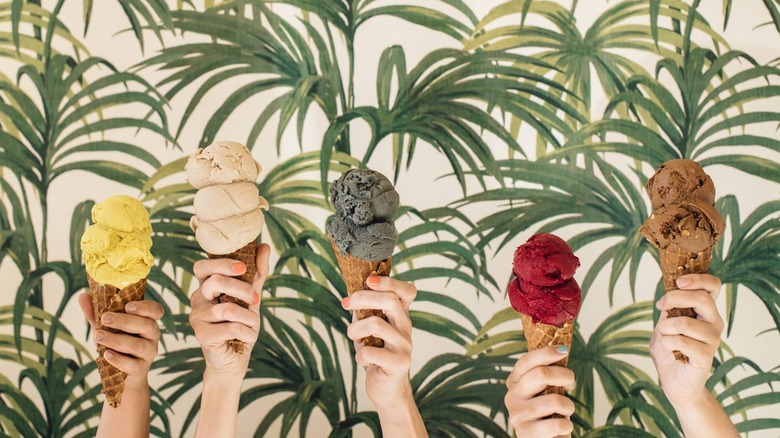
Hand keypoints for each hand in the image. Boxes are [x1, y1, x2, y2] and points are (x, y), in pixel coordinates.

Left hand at [78, 294, 163, 391]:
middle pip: (148, 325)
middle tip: (105, 318)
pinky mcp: (141, 369)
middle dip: (125, 321)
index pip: (156, 310)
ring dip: (117, 340)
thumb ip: (96, 313)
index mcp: (147, 321)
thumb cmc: (116, 345)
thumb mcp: (107, 328)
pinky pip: (133, 365)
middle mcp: (152, 336)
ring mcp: (149, 353)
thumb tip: (82, 296)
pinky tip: (106, 354)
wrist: (122, 375)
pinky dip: (118, 359)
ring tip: (99, 337)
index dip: (146, 307)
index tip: (128, 306)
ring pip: (139, 345)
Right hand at [189, 243, 270, 377]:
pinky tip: (246, 337)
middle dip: (241, 288)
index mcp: (206, 286)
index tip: (243, 267)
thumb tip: (264, 246)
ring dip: (248, 317)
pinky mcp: (201, 335)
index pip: (202, 266)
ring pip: (226, 309)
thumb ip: (257, 273)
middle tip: (256, 298)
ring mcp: (196, 317)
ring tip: (252, 324)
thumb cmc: (240, 325)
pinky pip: (230, 328)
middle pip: (214, 282)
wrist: (234, 358)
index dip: (222, 263)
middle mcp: (197, 299)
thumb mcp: (251, 297)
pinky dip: (246, 332)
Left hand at [342, 275, 415, 407]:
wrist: (386, 387)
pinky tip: (364, 360)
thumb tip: (350, 294)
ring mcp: (405, 345)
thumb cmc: (375, 353)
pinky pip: (370, 352)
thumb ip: (364, 311)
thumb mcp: (368, 328)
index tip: (369, 280)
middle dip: (362, 298)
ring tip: (354, 337)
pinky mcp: (400, 363)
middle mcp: (406, 326)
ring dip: (355, 329)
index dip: (389, 282)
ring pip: (376, 324)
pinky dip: (360, 355)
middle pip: (390, 301)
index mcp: (401, 315)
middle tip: (346, 304)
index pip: (407, 291)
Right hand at [505, 345, 574, 437]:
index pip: (526, 361)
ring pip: (554, 400)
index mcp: (514, 383)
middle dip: (564, 375)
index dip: (546, 353)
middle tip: (571, 383)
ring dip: (568, 406)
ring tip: (564, 413)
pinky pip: (558, 424)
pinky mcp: (527, 434)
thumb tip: (562, 348)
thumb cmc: (545, 415)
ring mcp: (518, 416)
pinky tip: (561, 428)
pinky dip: (567, 426)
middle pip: (541, 374)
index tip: (564, 350)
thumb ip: (546, 374)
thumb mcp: (543, 391)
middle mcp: (512, 397)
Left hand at [650, 274, 723, 404]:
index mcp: (706, 310)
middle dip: (674, 298)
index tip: (678, 281)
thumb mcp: (665, 322)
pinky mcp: (706, 356)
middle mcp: (714, 322)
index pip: (713, 285)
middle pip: (702, 298)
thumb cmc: (669, 349)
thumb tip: (669, 293)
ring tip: (664, 336)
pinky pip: (680, 341)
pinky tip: (670, 350)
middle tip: (661, 307)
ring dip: (665, 327)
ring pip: (684, 322)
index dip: (698, 278)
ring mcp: (713, 339)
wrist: (674, 381)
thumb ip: (669, 308)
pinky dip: (666, 343)